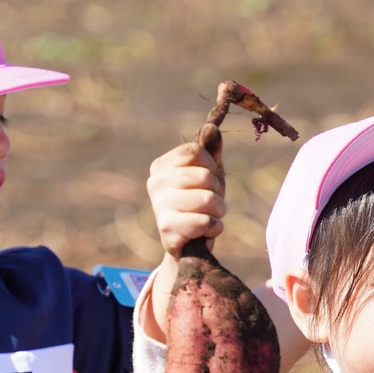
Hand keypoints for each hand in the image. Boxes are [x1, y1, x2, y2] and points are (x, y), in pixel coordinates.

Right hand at [146, 133, 224, 257]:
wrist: (190, 245)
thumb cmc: (200, 205)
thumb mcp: (209, 174)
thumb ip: (211, 150)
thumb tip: (211, 127)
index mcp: (161, 166)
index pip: (195, 151)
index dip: (211, 165)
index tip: (209, 179)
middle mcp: (155, 183)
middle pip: (205, 176)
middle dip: (217, 192)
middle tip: (210, 203)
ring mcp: (159, 206)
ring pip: (209, 199)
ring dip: (218, 211)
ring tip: (208, 217)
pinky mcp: (167, 230)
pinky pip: (206, 222)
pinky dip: (215, 228)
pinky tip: (204, 232)